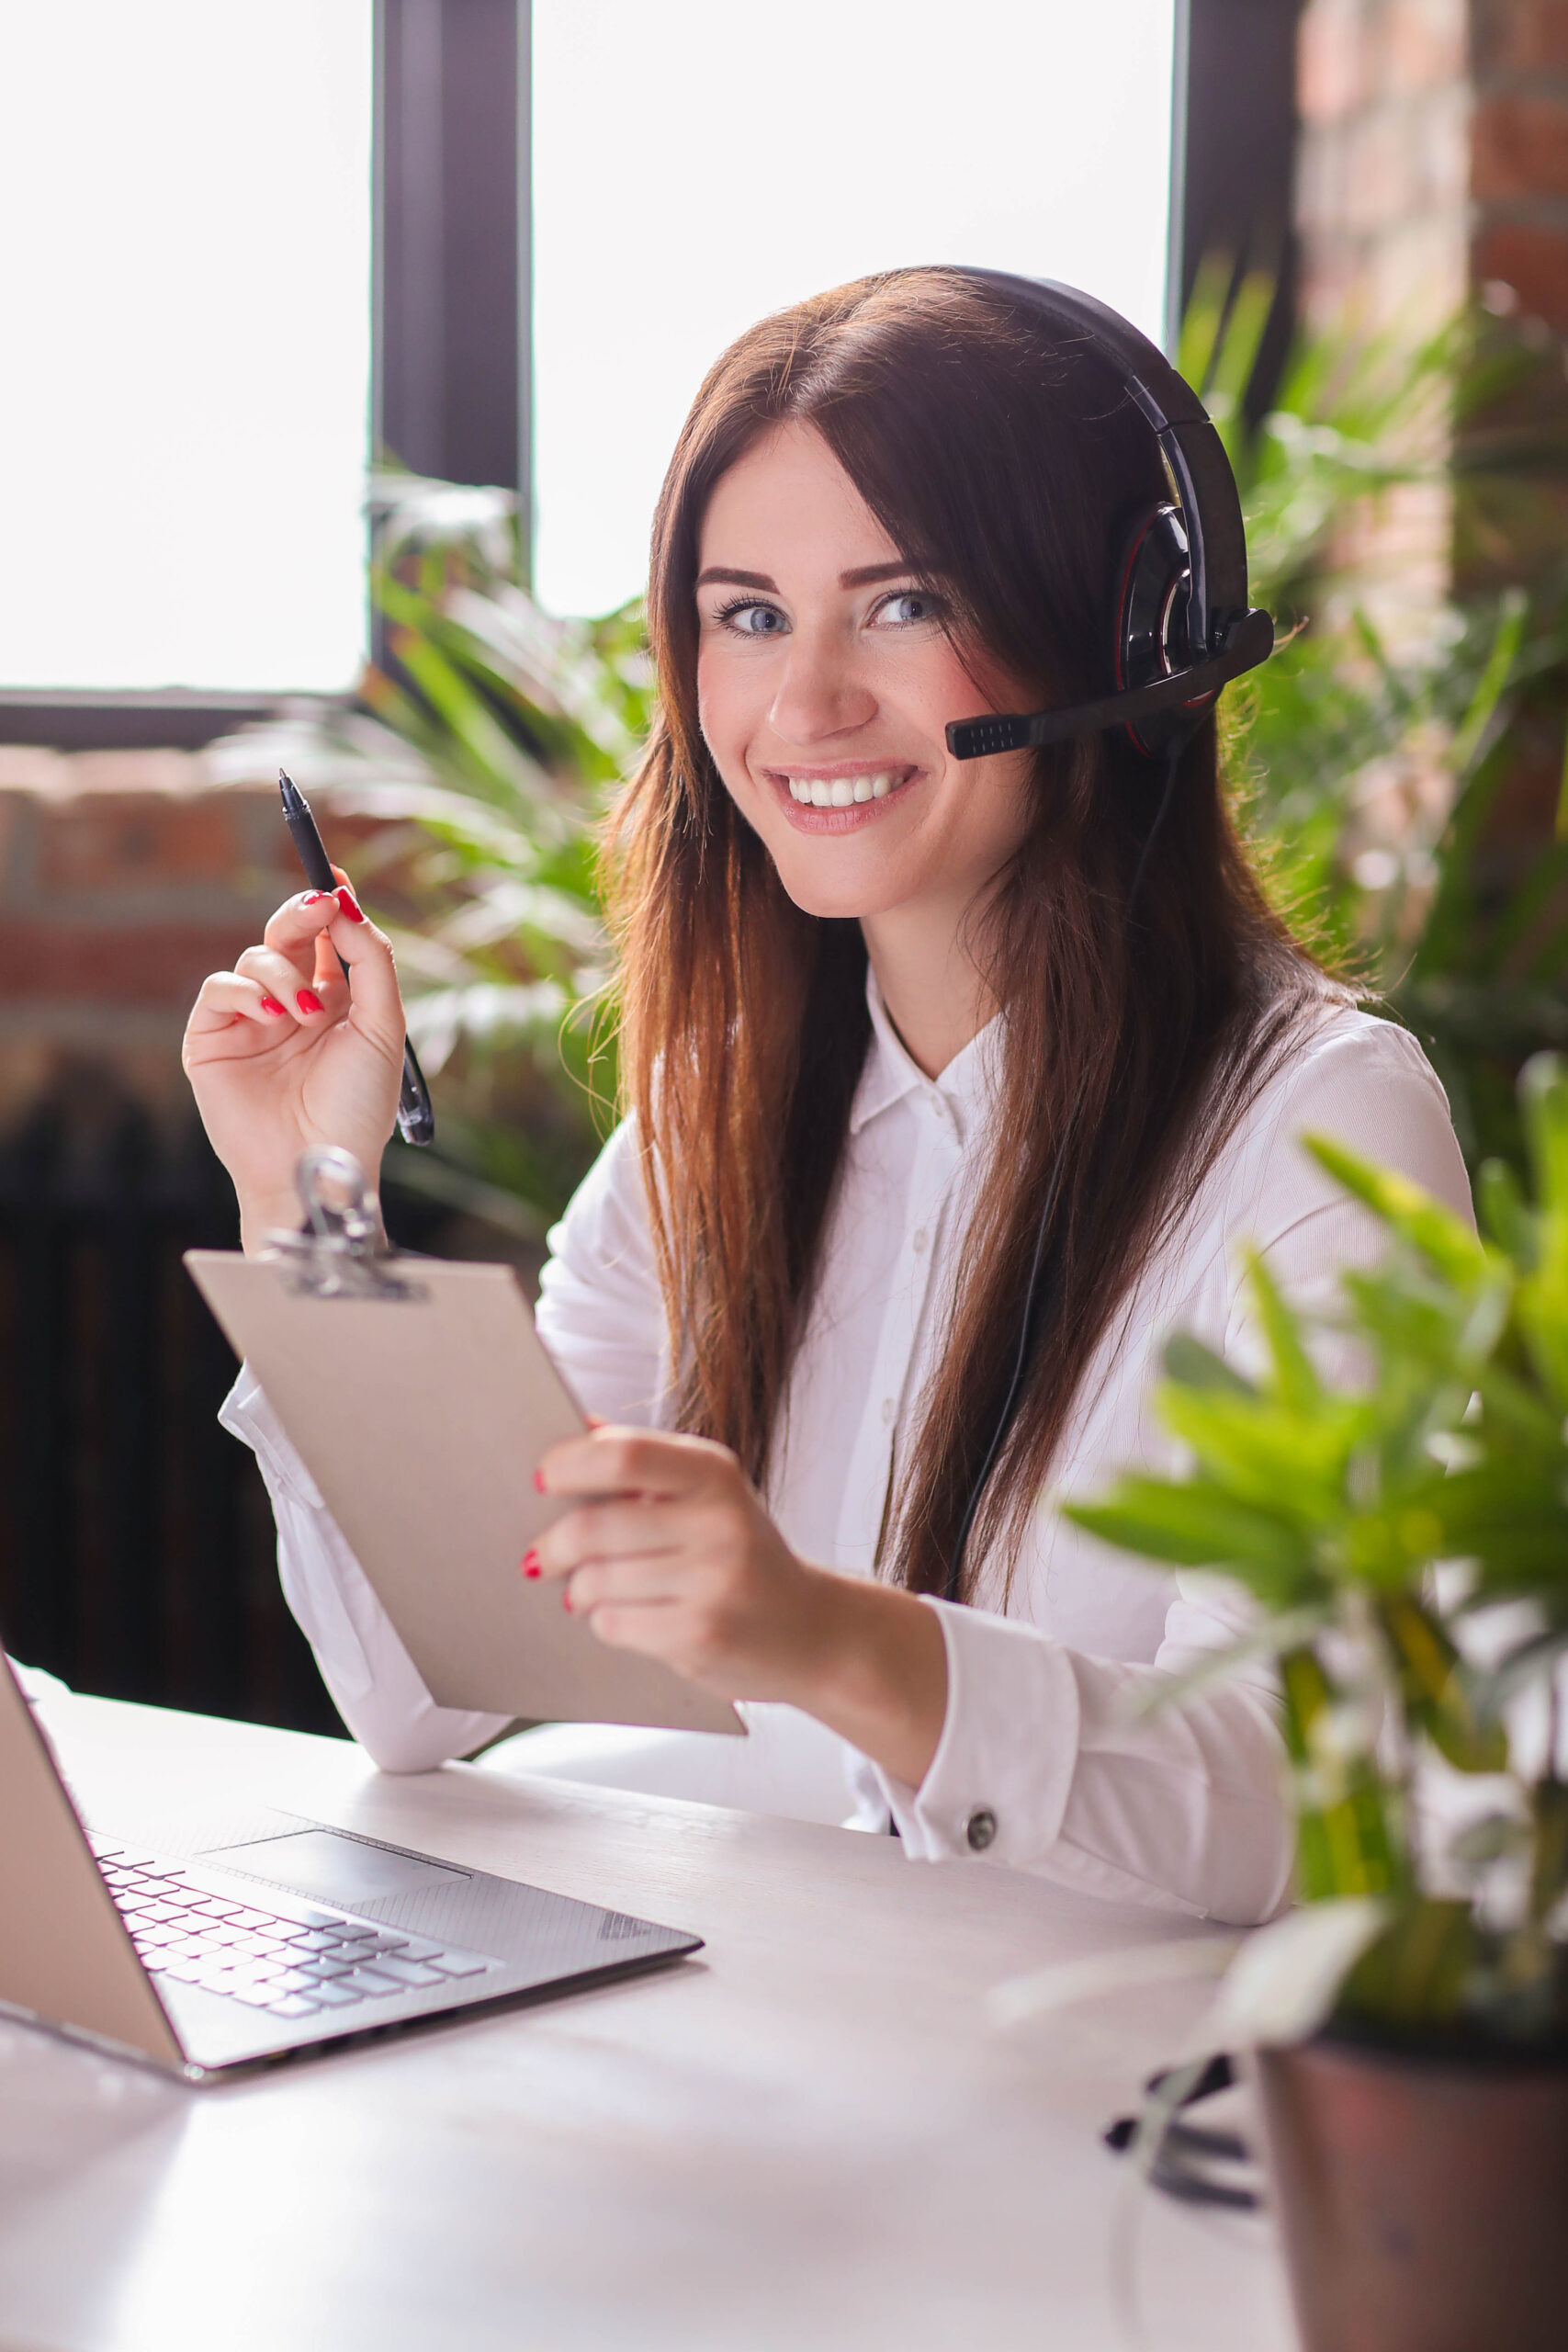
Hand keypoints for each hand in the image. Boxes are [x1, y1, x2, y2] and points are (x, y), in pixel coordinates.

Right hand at [182, 875, 406, 1250]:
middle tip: (319, 908)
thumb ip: (370, 963)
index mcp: (336, 1002)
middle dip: (302, 914)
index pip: (327, 937)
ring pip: (255, 957)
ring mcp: (250, 1021)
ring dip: (284, 974)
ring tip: (306, 1015)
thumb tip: (346, 905)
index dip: (329, 903)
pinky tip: (274, 1019)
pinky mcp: (212, 1039)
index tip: (334, 877)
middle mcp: (292, 1005)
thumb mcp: (382, 1027)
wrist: (317, 1163)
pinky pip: (219, 988)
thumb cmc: (357, 1107)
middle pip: (288, 934)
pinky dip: (247, 993)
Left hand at [529, 1426, 949, 1785]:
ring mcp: (714, 1582)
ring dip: (580, 1590)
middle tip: (541, 1557)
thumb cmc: (742, 1556)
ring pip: (596, 1581)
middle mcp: (721, 1521)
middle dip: (553, 1545)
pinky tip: (628, 1616)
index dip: (569, 1464)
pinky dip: (603, 1621)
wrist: (811, 1631)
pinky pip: (612, 1623)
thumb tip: (572, 1424)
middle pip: (595, 1526)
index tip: (540, 1479)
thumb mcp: (708, 1496)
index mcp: (716, 1473)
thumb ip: (644, 1463)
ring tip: (591, 1590)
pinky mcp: (701, 1636)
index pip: (624, 1454)